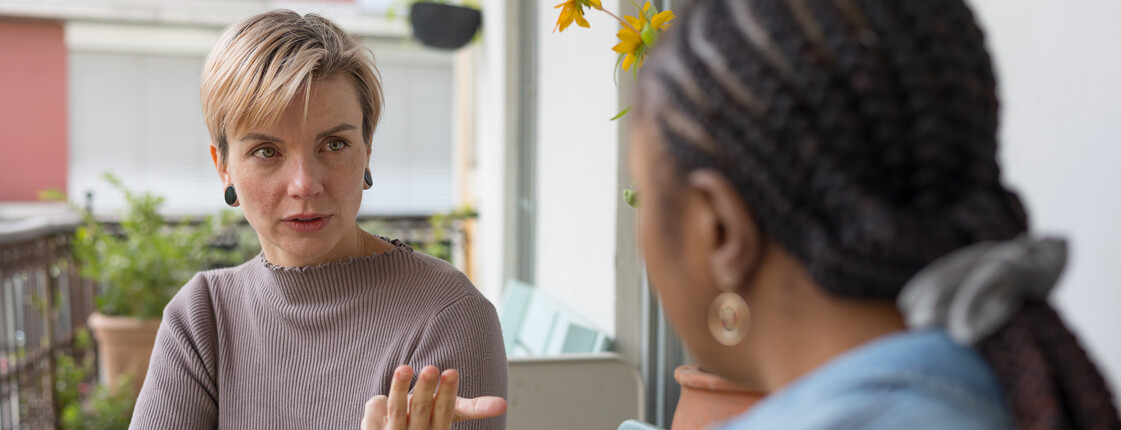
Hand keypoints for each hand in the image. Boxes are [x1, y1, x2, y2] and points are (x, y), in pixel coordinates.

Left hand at [361, 365, 506, 429]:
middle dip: (426, 388)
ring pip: (397, 409)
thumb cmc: (428, 420)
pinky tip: (384, 395)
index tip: (451, 372)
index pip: (445, 412)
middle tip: (432, 368)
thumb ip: (476, 408)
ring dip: (400, 387)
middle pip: (421, 409)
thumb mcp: (452, 414)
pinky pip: (374, 409)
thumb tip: (503, 404)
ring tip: (405, 368)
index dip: (447, 393)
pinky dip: (378, 401)